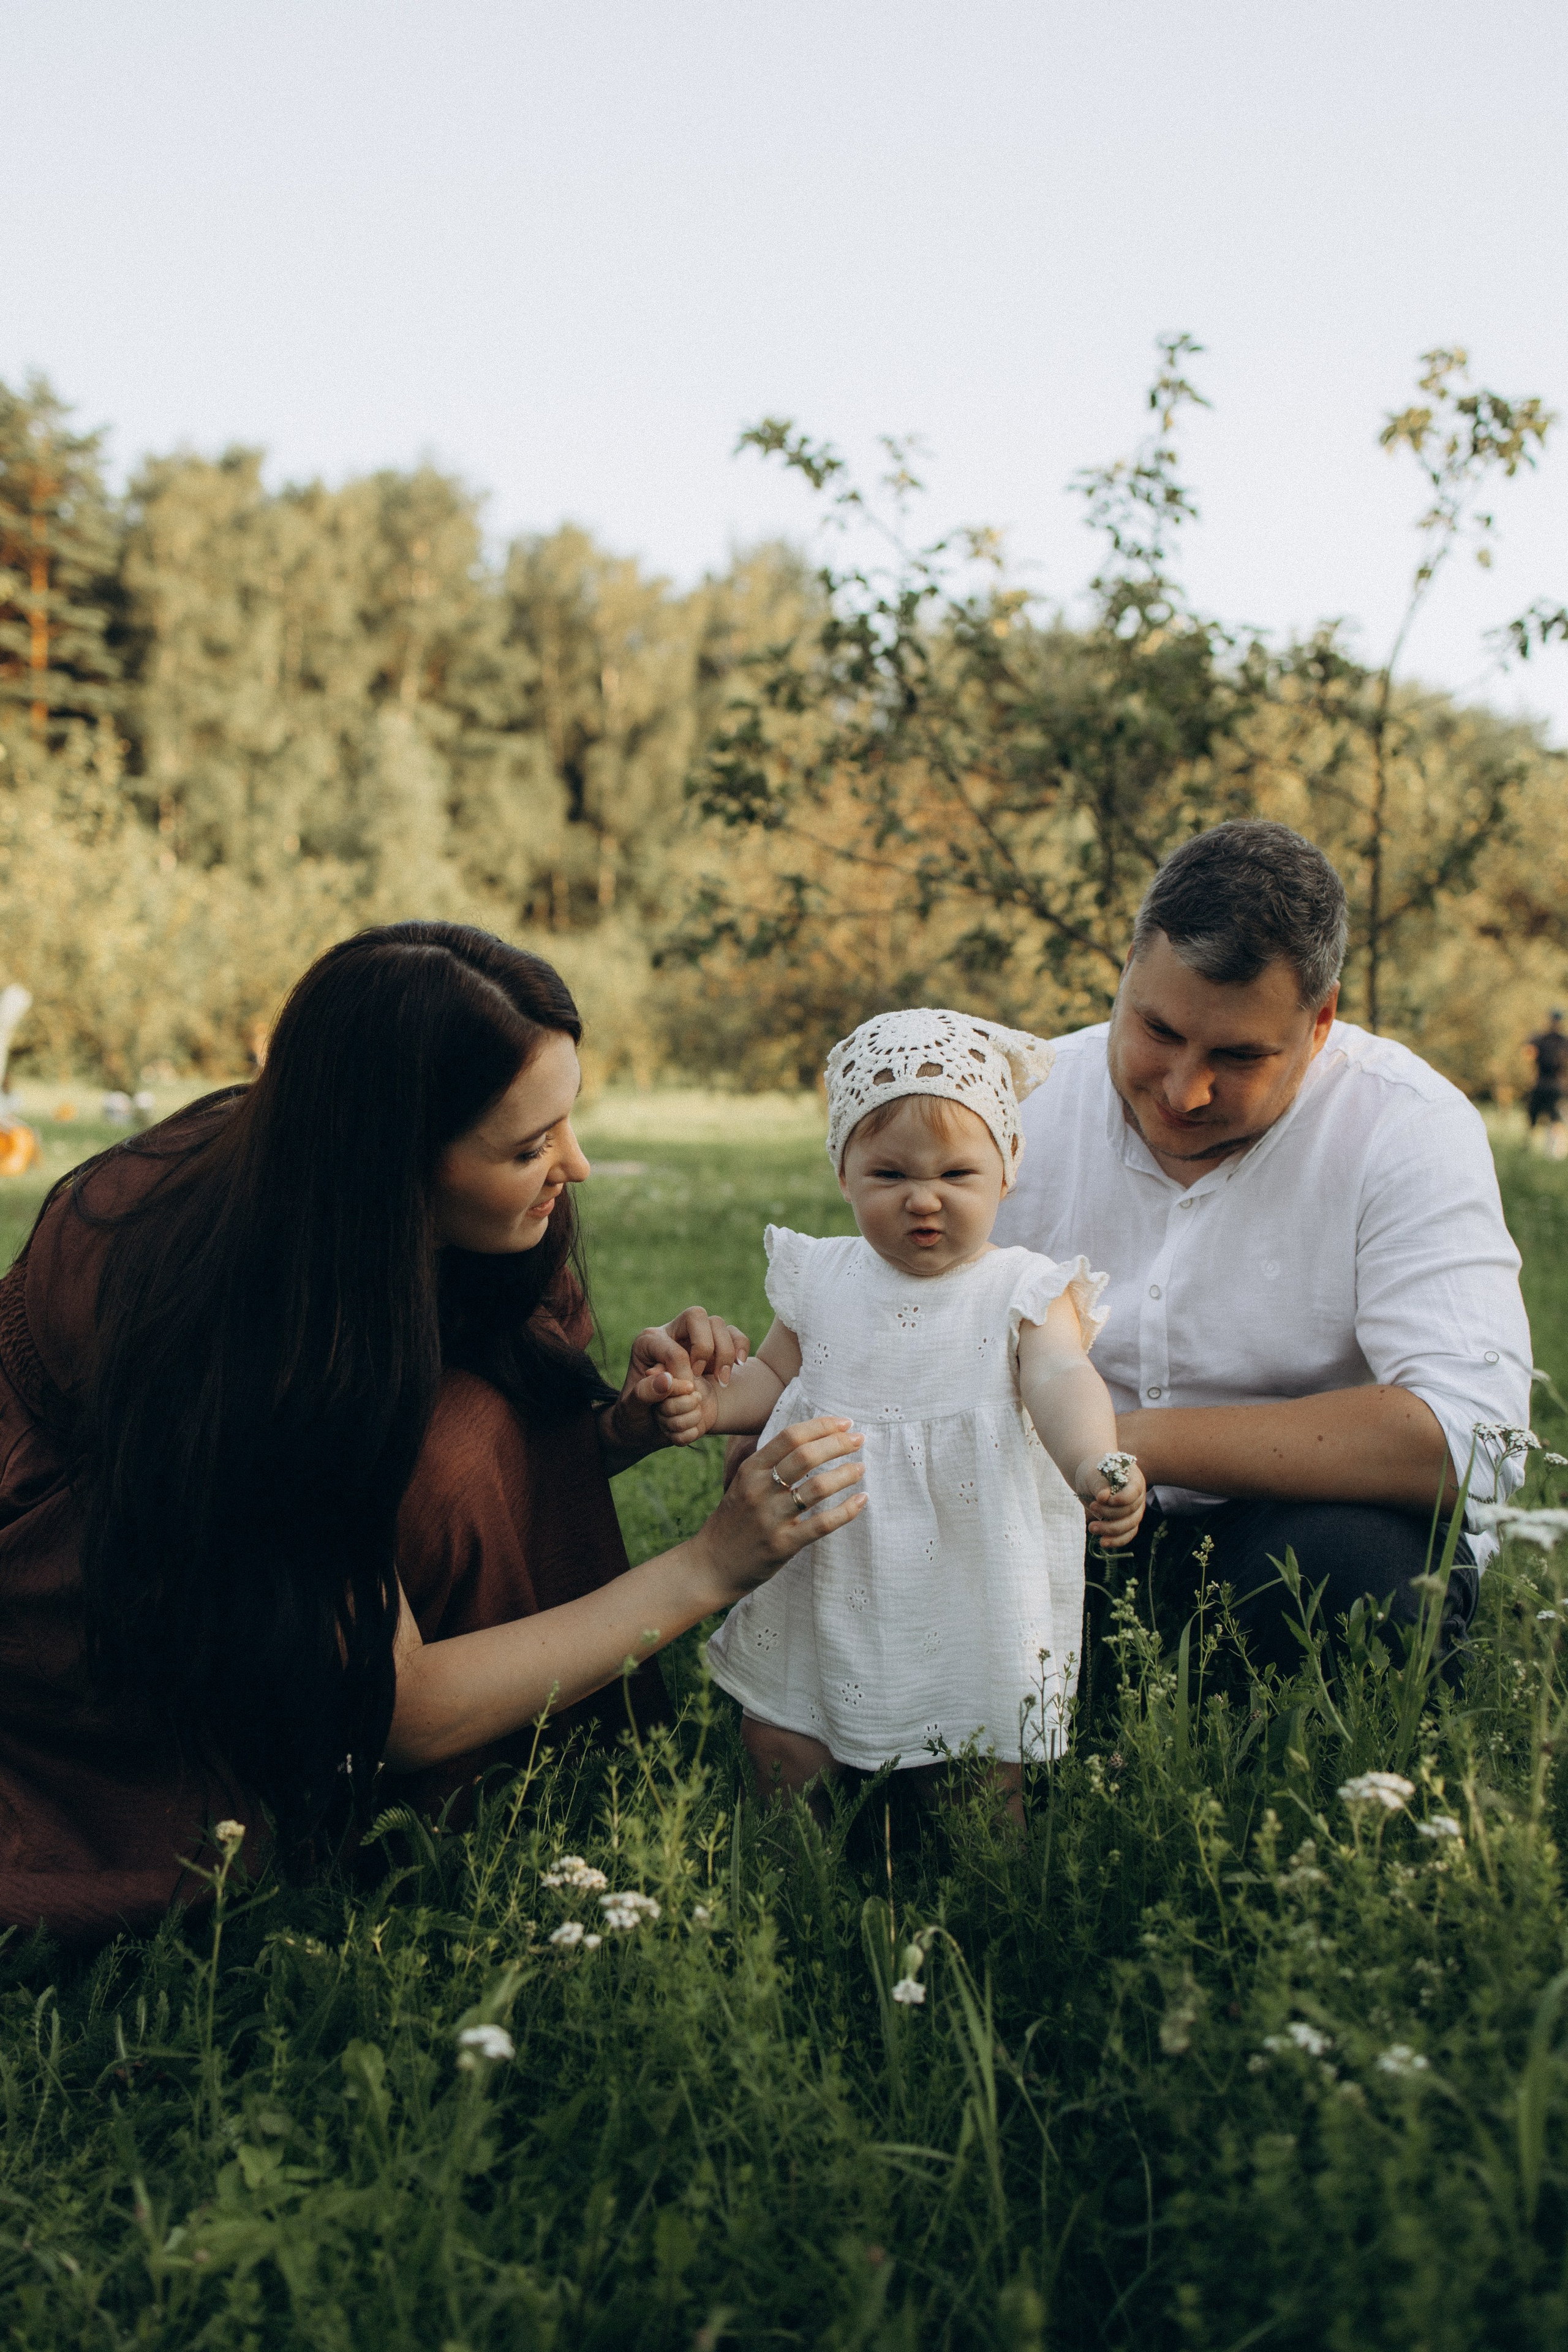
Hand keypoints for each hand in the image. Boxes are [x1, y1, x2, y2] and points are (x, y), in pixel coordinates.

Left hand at [613, 1307, 750, 1456]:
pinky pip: (734, 1335)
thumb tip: (666, 1380)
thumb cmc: (640, 1413)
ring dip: (724, 1353)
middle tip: (699, 1375)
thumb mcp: (633, 1408)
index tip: (684, 1390)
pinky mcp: (715, 1347)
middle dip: (704, 1348)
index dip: (683, 1372)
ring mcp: (695, 1338)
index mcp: (648, 1342)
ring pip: (718, 1324)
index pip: (672, 1347)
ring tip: (721, 1381)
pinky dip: (740, 1347)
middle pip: (696, 1316)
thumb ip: (644, 1393)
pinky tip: (738, 1366)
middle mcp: (672, 1333)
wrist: (652, 1424)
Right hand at [690, 1417, 866, 1605]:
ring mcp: (771, 1518)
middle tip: (859, 1441)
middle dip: (838, 1444)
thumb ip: (766, 1461)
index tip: (844, 1423)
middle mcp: (760, 1490)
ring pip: (818, 1488)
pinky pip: (822, 1524)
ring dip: (845, 1474)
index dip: (821, 1426)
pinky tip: (861, 1500)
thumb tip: (803, 1438)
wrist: (711, 1566)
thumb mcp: (741, 1483)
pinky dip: (847, 1510)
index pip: (790, 1437)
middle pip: (806, 1456)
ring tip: (860, 1469)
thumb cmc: (732, 1521)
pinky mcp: (783, 1544)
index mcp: (750, 1470)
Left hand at [1077, 1455, 1146, 1550]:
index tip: (1108, 1500)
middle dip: (1110, 1513)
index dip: (1124, 1498)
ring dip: (1111, 1530)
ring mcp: (1135, 1512)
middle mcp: (1138, 1497)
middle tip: (1092, 1508)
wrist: (1091, 1480)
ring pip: (1129, 1526)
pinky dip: (1116, 1541)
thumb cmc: (1093, 1473)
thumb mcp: (1092, 1474)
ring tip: (1092, 1528)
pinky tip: (1102, 1542)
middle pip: (1131, 1511)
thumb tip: (1103, 1497)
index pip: (1134, 1491)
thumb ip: (1099, 1484)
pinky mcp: (1128, 1524)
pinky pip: (1126, 1535)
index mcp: (1133, 1479)